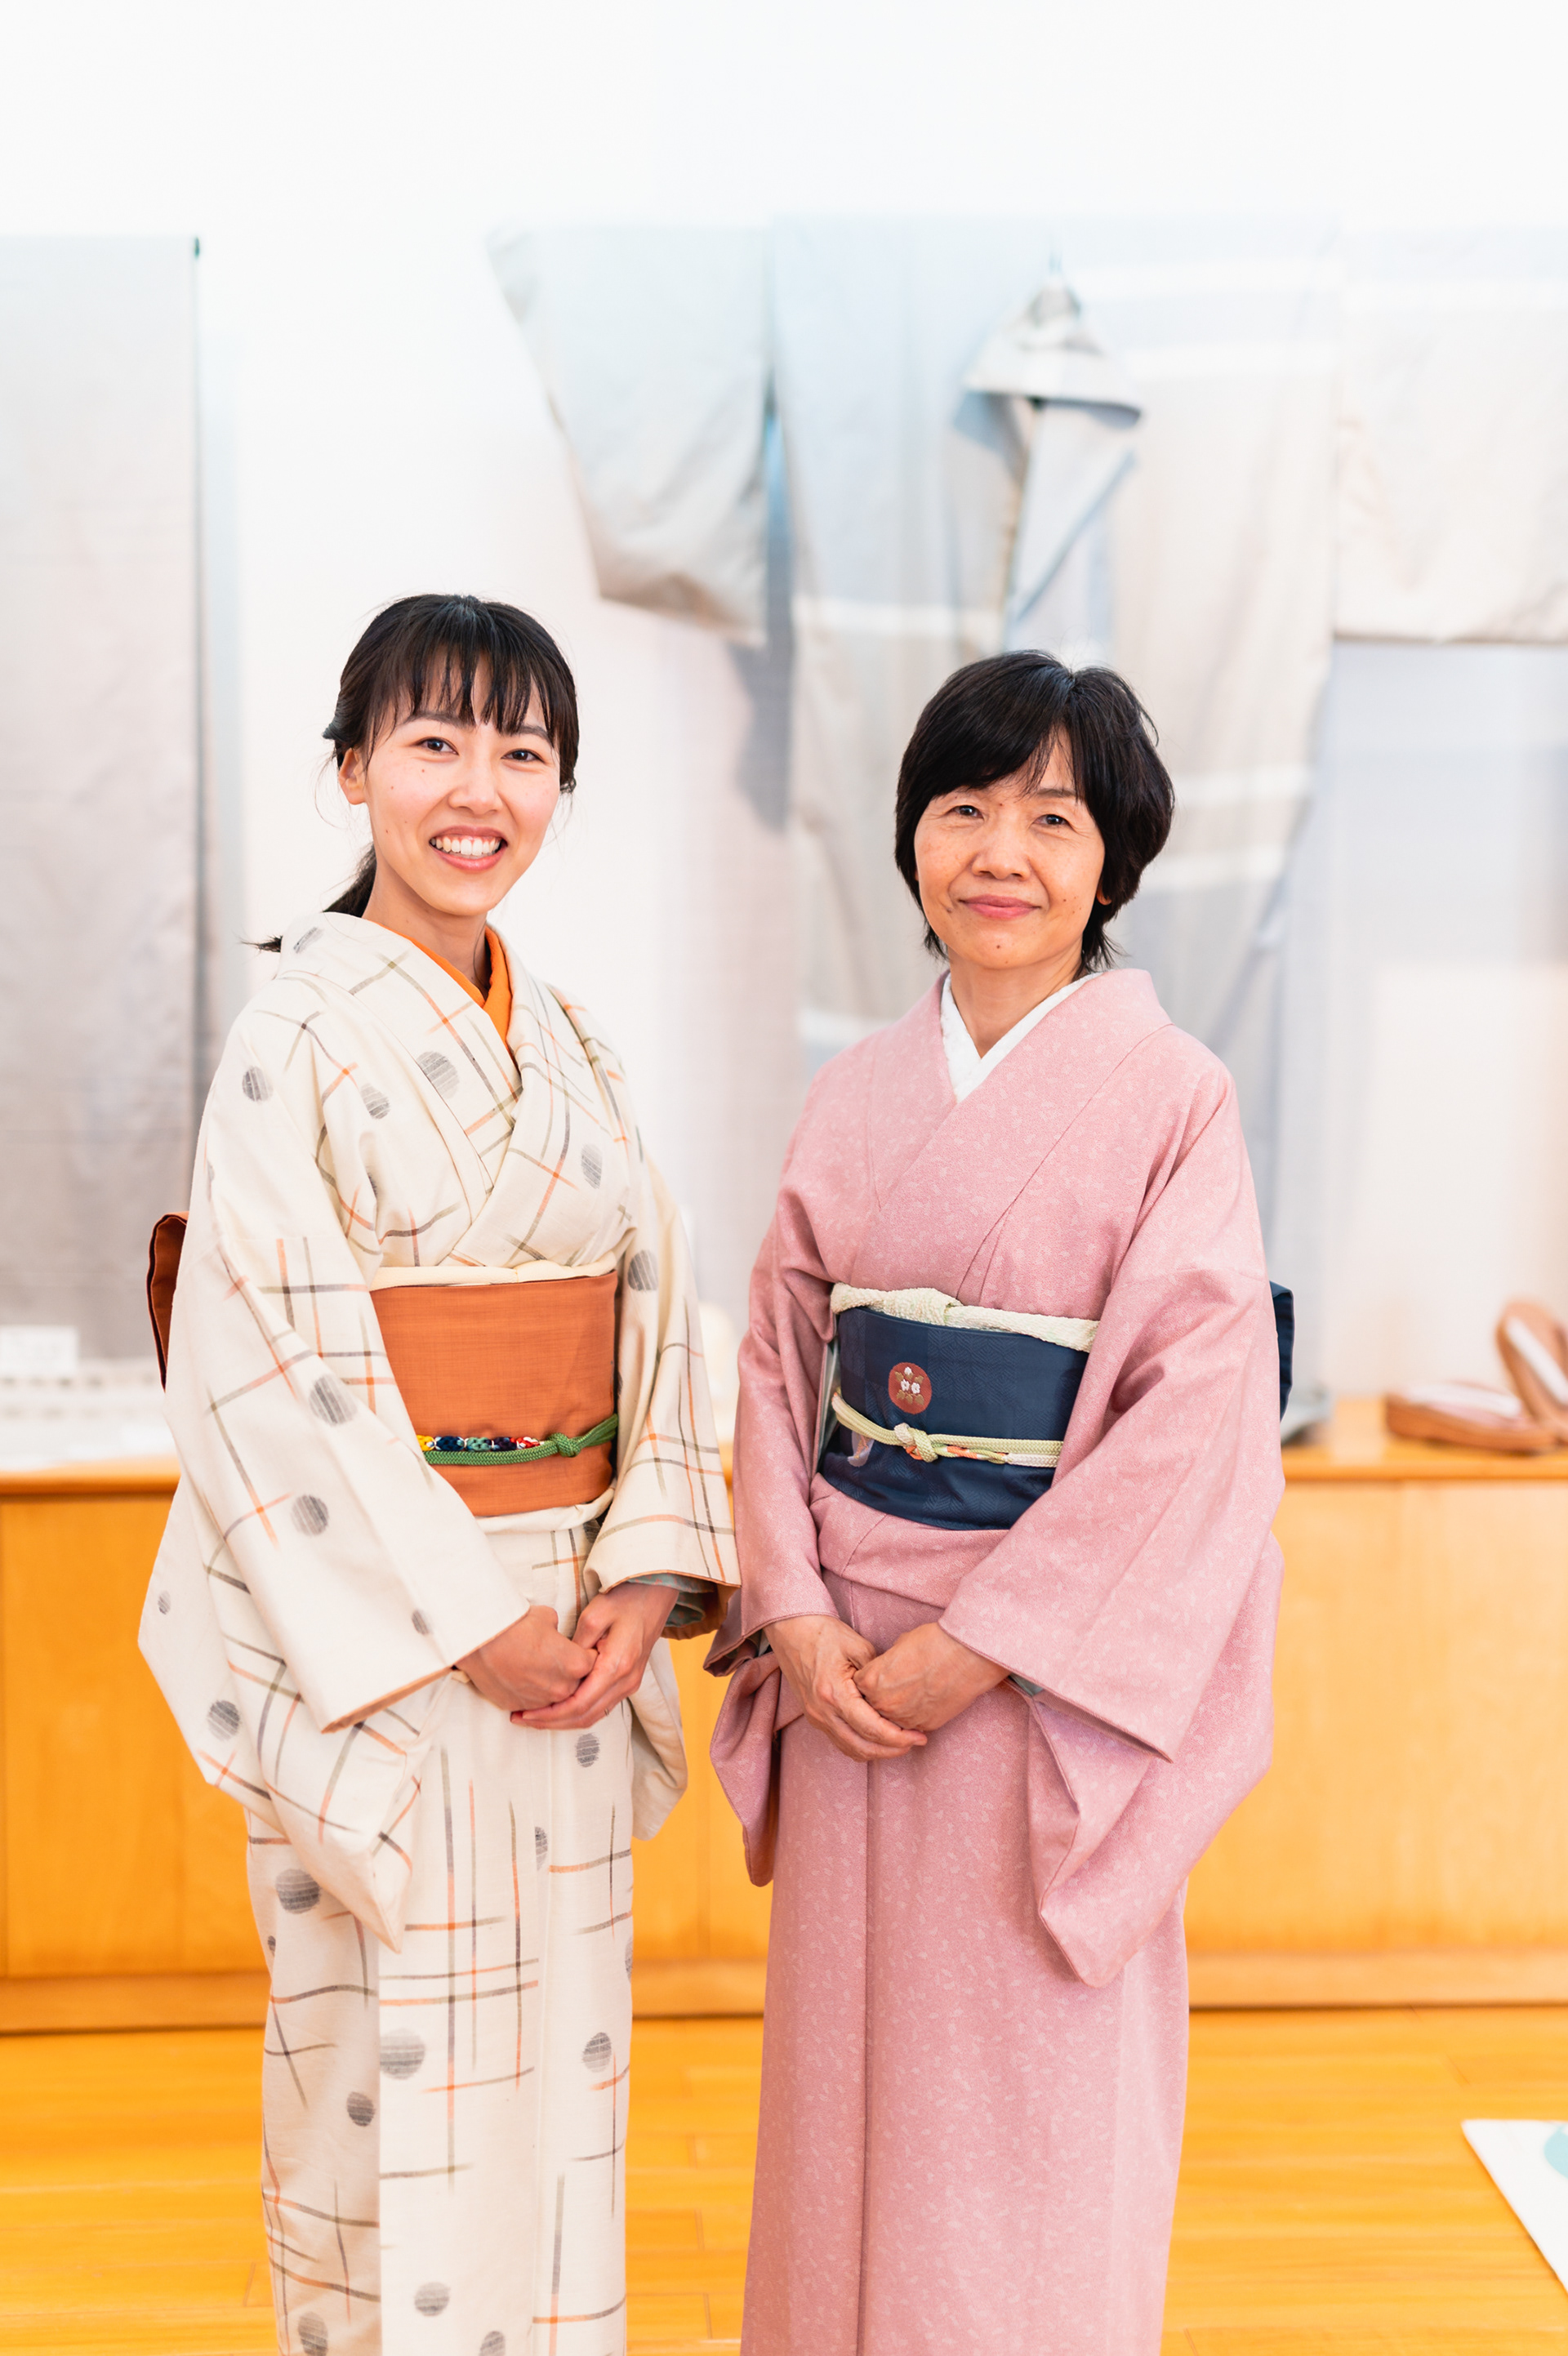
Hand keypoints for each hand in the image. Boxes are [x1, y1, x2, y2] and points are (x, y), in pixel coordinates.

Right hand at [458, 1604, 595, 1713]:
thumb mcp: (547, 1617)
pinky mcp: (519, 1706)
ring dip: (549, 1685)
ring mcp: (540, 1701)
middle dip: (569, 1671)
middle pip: (576, 1683)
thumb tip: (555, 1633)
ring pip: (554, 1696)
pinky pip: (532, 1703)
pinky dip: (530, 1693)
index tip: (578, 1648)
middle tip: (555, 1657)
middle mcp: (561, 1688)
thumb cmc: (514, 1626)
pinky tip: (520, 1677)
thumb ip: (559, 1630)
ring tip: (536, 1667)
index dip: (585, 1653)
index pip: (592, 1662)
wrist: (480, 1641)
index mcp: (575, 1665)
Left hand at [513, 1581, 676, 1731]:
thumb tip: (560, 1667)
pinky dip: (577, 1712)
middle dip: (552, 1723)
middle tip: (524, 1719)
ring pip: (593, 1716)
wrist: (656, 1593)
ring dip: (564, 1721)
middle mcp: (626, 1681)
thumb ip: (576, 1645)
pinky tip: (559, 1707)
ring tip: (536, 1717)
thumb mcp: (595, 1614)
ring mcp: (630, 1683)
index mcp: (617, 1666)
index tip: (527, 1714)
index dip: (551, 1715)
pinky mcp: (628, 1681)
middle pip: (585, 1717)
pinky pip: (601, 1707)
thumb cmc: (627, 1599)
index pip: (579, 1705)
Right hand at [765, 1613, 925, 1762]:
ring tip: (900, 1743)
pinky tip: (878, 1739)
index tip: (919, 1736)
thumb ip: (878, 1672)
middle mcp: (822, 1712)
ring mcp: (816, 1717)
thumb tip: (898, 1692)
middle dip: (892, 1750)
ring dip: (877, 1752)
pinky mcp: (814, 1717)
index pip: (871, 1729)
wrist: (791, 1629)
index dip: (898, 1738)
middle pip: (862, 1747)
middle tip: (915, 1742)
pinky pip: (840, 1741)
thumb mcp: (857, 1645)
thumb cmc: (823, 1633)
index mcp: (834, 1694)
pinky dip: (861, 1746)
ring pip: (850, 1749)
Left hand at [854, 1621, 1007, 1732]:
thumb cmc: (933, 1643)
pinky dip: (915, 1716)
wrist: (965, 1656)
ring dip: (897, 1712)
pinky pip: (912, 1725)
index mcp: (871, 1680)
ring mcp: (903, 1718)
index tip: (879, 1675)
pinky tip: (926, 1701)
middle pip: (872, 1707)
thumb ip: (885, 1664)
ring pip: (891, 1721)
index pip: (859, 1687)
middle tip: (896, 1686)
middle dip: (880, 1699)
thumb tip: (887, 1670)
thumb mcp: (899, 1646)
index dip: (869, 1680)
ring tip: (911, 1695)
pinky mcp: (924, 1726)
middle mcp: (883, 1703)